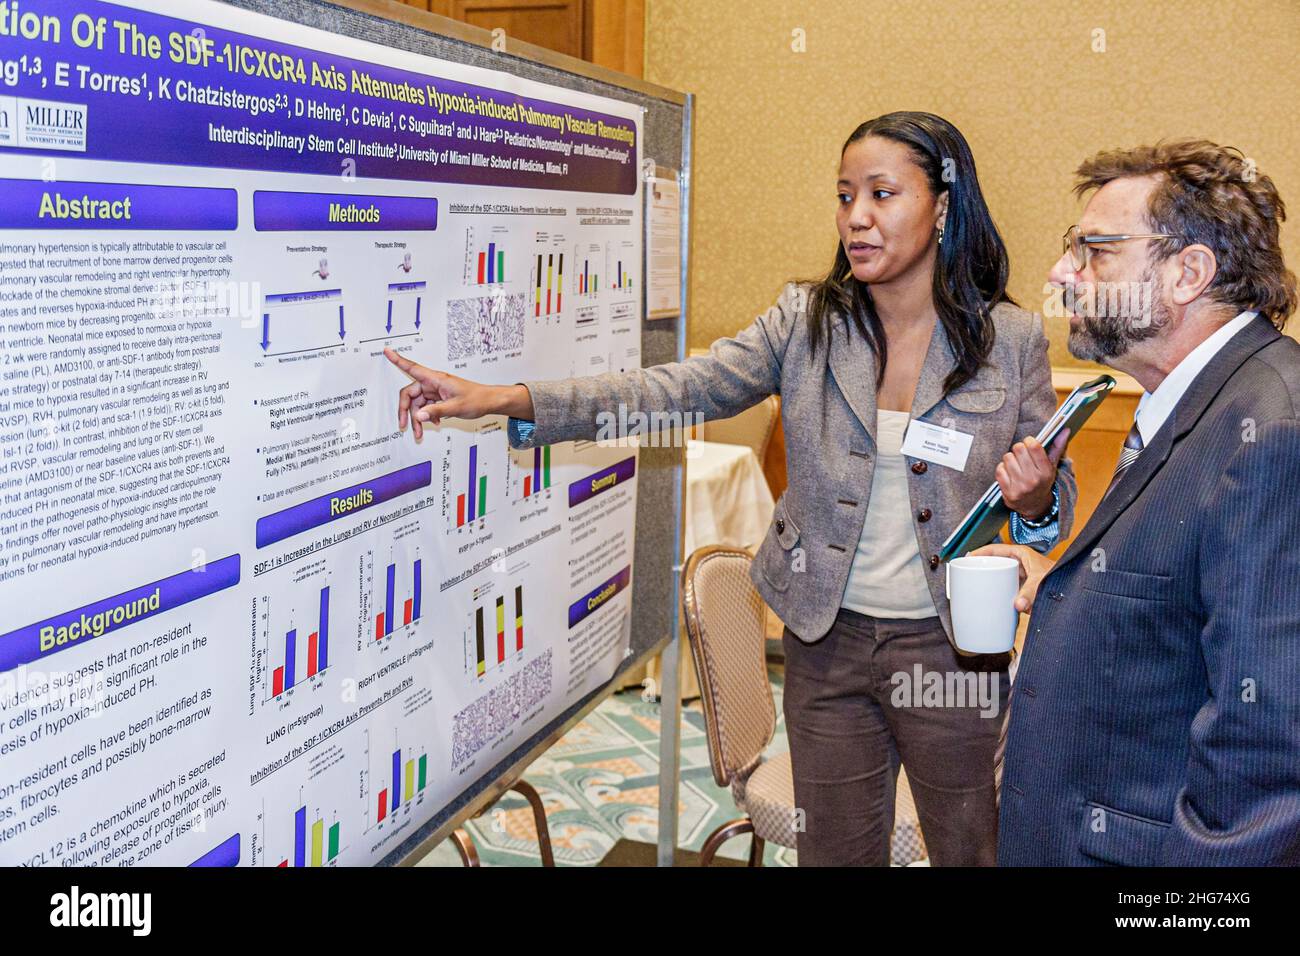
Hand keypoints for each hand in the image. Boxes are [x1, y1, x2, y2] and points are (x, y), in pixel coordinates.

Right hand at [383, 348, 531, 438]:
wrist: (489, 402)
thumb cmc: (477, 399)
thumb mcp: (456, 407)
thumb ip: (436, 411)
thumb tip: (419, 415)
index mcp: (436, 379)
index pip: (413, 368)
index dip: (398, 360)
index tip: (387, 351)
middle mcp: (434, 383)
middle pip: (411, 394)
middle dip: (406, 411)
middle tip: (404, 425)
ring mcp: (436, 391)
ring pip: (418, 404)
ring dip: (417, 418)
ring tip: (420, 433)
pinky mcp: (440, 398)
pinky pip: (426, 407)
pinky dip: (426, 416)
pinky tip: (433, 424)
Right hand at [969, 542, 1054, 612]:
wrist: (1072, 592)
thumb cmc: (1061, 577)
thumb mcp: (1042, 581)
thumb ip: (1030, 592)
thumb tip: (1017, 605)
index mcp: (1021, 555)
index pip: (995, 549)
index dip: (980, 552)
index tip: (967, 558)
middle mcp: (1019, 564)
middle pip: (995, 563)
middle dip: (981, 567)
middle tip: (966, 573)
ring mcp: (1020, 577)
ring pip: (999, 576)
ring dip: (988, 581)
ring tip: (973, 586)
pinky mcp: (1022, 590)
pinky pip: (1005, 590)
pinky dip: (997, 594)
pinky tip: (988, 599)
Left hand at [996, 428, 1068, 519]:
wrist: (1034, 506)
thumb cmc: (1043, 481)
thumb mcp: (1052, 466)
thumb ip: (1058, 447)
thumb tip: (1065, 429)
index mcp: (1046, 472)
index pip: (1034, 446)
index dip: (1029, 441)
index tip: (1030, 443)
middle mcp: (1033, 480)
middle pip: (1018, 448)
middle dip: (1019, 448)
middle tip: (1022, 454)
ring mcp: (1020, 487)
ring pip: (1007, 457)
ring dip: (1010, 458)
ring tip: (1017, 465)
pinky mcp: (1007, 492)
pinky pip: (999, 469)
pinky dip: (1003, 468)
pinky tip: (1010, 473)